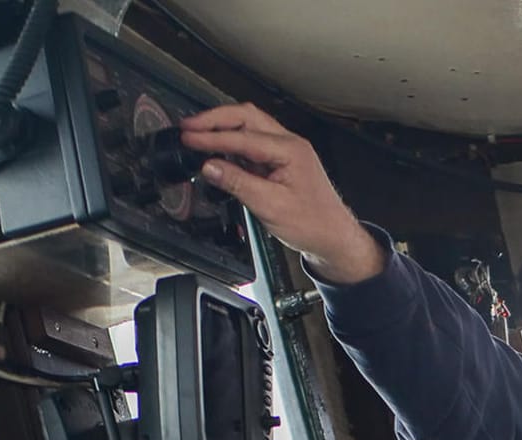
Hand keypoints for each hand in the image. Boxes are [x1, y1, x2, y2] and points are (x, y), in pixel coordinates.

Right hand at [180, 104, 385, 283]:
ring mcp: (286, 151)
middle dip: (214, 120)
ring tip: (197, 135)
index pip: (243, 137)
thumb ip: (238, 183)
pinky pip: (253, 144)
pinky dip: (233, 143)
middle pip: (246, 117)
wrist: (334, 239)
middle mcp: (290, 144)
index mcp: (290, 150)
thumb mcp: (271, 206)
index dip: (211, 137)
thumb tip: (210, 166)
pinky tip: (218, 151)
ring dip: (223, 129)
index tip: (188, 138)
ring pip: (249, 126)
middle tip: (188, 127)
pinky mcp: (281, 162)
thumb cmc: (314, 224)